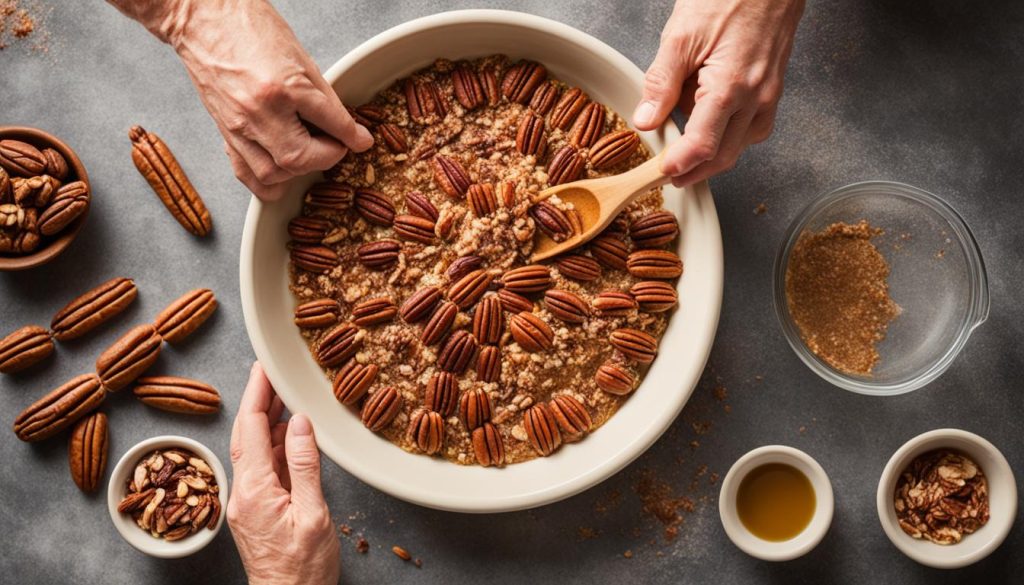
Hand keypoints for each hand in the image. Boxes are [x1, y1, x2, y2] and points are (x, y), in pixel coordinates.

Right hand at [108, 0, 372, 200]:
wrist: (204, 17)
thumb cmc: (250, 28)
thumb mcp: (300, 57)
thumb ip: (324, 97)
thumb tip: (346, 127)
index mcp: (283, 88)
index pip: (330, 123)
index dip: (352, 137)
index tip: (361, 141)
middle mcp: (258, 112)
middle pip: (299, 159)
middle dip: (325, 158)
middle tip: (334, 145)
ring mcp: (236, 126)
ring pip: (272, 174)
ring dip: (298, 171)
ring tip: (309, 153)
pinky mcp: (224, 131)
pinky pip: (246, 173)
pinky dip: (268, 179)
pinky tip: (282, 170)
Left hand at [227, 362, 339, 584]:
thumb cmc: (303, 570)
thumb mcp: (313, 514)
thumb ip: (305, 466)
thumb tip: (300, 423)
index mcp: (254, 490)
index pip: (252, 429)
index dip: (257, 394)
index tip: (264, 367)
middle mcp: (244, 493)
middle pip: (248, 434)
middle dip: (259, 400)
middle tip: (273, 370)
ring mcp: (249, 502)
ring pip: (255, 449)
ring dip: (267, 419)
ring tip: (284, 393)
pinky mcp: (258, 510)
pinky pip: (264, 467)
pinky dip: (275, 444)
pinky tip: (290, 433)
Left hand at [634, 0, 803, 185]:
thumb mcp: (680, 37)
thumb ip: (661, 84)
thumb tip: (646, 122)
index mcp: (730, 87)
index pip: (702, 145)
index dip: (679, 165)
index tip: (660, 173)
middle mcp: (756, 98)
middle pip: (723, 156)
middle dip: (693, 170)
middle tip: (667, 174)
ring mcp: (769, 97)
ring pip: (740, 146)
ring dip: (711, 152)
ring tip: (684, 137)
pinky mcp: (773, 91)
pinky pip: (752, 128)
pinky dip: (729, 133)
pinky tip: (710, 118)